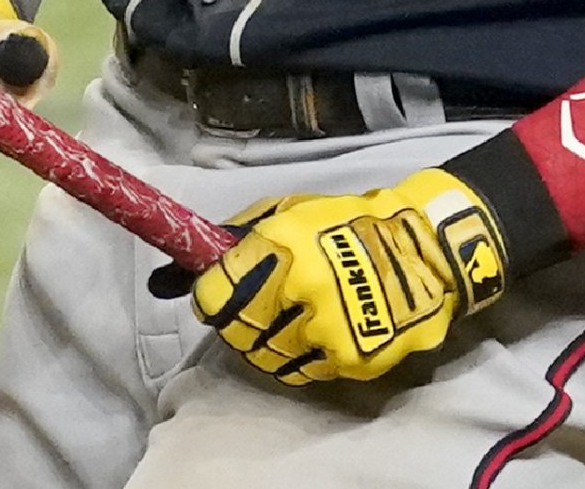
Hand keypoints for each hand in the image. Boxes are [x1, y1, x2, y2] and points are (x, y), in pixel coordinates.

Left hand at [183, 169, 509, 383]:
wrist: (423, 249)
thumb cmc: (345, 224)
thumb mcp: (286, 214)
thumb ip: (227, 242)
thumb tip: (161, 283)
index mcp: (285, 245)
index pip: (217, 294)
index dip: (212, 297)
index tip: (218, 294)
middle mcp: (305, 288)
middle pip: (238, 330)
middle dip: (240, 319)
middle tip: (260, 305)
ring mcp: (330, 328)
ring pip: (267, 356)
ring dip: (268, 340)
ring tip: (291, 316)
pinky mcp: (352, 358)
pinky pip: (302, 371)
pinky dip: (300, 356)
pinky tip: (316, 331)